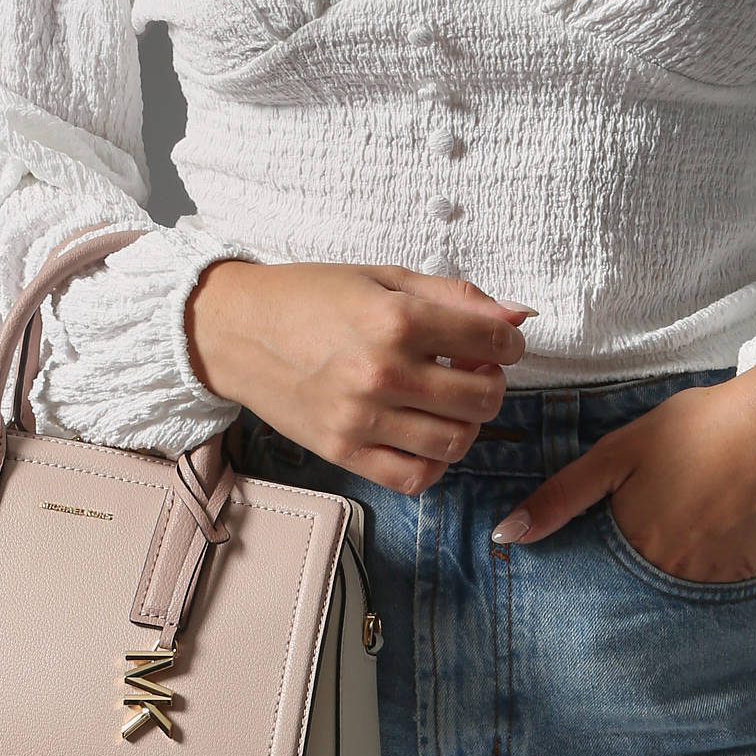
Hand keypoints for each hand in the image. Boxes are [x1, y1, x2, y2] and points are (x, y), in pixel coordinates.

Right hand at [185, 258, 536, 493]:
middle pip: (481, 400)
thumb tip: (518, 317)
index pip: (490, 343)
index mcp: (396, 320)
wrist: (237, 332)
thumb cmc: (310, 298)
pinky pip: (413, 477)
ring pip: (454, 443)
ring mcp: (361, 419)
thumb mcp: (384, 279)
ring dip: (466, 426)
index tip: (499, 345)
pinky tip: (425, 437)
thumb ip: (455, 296)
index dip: (508, 345)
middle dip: (492, 386)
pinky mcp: (343, 451)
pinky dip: (433, 463)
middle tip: (472, 374)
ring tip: (447, 405)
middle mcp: (382, 373)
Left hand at [488, 359, 755, 578]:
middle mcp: (667, 571)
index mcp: (630, 541)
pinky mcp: (741, 574)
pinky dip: (697, 565)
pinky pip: (705, 585)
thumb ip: (562, 496)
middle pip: (627, 585)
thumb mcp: (618, 452)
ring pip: (665, 587)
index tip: (592, 540)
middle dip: (621, 566)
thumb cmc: (697, 428)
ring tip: (675, 521)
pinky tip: (703, 527)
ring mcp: (707, 578)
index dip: (585, 559)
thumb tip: (507, 535)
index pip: (589, 574)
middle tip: (644, 519)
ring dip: (660, 567)